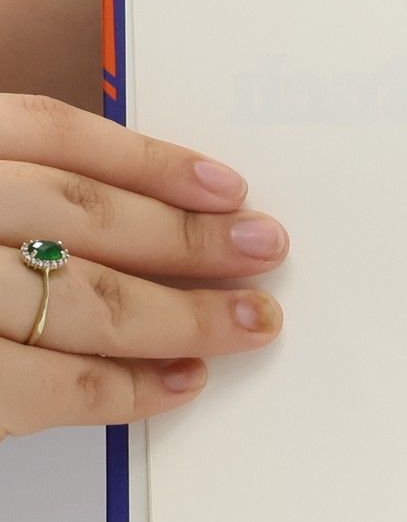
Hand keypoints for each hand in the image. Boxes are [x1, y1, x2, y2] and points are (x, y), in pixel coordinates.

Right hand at [0, 96, 284, 437]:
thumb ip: (9, 197)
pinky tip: (176, 384)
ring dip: (177, 316)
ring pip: (72, 297)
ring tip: (247, 324)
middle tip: (267, 252)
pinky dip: (118, 388)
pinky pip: (38, 385)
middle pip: (76, 213)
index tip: (227, 186)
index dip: (147, 159)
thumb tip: (148, 212)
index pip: (45, 134)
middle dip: (185, 240)